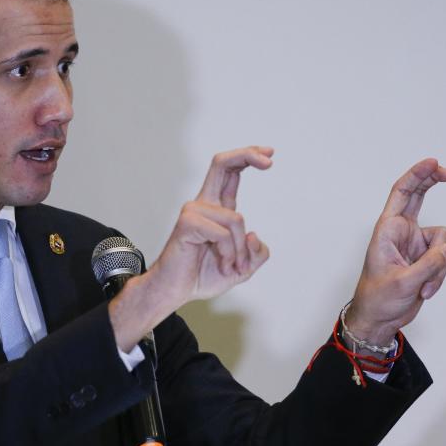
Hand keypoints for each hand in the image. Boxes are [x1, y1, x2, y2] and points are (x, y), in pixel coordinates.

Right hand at [151, 146, 272, 302]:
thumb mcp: (242, 268)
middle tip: (270, 160)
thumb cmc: (202, 276)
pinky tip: (222, 265)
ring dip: (240, 250)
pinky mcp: (187, 224)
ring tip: (231, 267)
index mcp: (216, 208)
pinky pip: (223, 234)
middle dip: (247, 154)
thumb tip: (254, 235)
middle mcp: (204, 204)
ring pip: (236, 219)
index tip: (270, 154)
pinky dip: (229, 254)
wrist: (175, 292)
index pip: (230, 172)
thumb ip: (255, 253)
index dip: (248, 157)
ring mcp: (193, 212)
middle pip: (222, 164)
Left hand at [344, 158, 445, 344]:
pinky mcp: (426, 259)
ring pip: (442, 241)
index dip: (417, 175)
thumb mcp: (403, 282)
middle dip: (433, 182)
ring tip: (422, 285)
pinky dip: (439, 276)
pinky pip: (444, 259)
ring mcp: (415, 245)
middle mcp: (401, 232)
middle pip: (420, 196)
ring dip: (438, 265)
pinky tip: (424, 291)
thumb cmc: (378, 298)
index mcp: (387, 229)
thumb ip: (429, 264)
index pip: (402, 193)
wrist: (378, 320)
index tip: (433, 163)